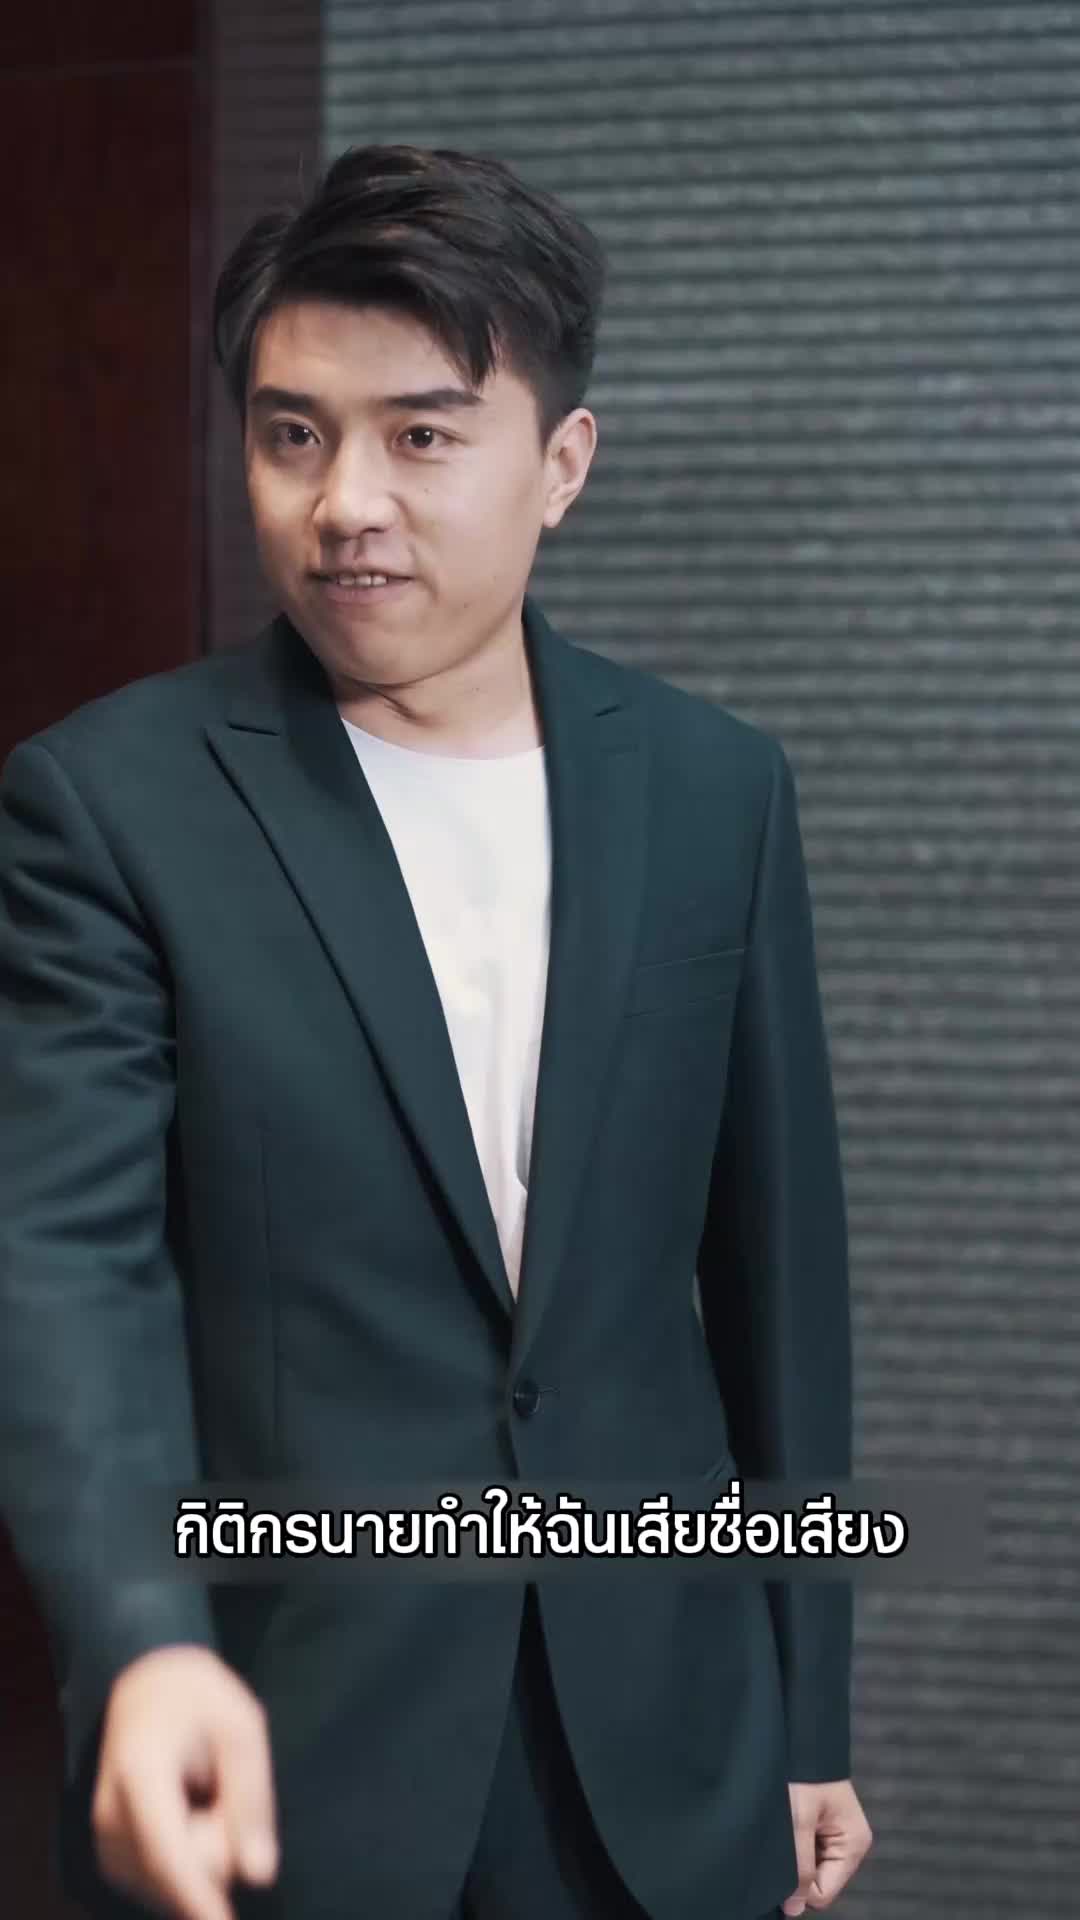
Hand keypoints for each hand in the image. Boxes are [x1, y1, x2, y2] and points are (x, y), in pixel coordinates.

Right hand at [92, 1644, 278, 1919]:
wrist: (146, 1684)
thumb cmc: (200, 1699)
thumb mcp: (242, 1728)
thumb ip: (252, 1799)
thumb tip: (260, 1875)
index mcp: (140, 1776)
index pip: (169, 1855)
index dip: (198, 1900)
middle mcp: (109, 1817)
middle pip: (181, 1874)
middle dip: (219, 1844)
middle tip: (221, 1786)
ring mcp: (104, 1842)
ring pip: (175, 1885)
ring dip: (204, 1852)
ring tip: (201, 1793)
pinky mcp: (111, 1858)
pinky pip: (165, 1883)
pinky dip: (187, 1857)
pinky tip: (186, 1813)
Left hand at [782, 1778, 872, 1913]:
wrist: (800, 1736)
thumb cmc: (803, 1773)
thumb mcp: (798, 1820)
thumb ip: (799, 1867)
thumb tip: (794, 1909)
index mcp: (853, 1844)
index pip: (823, 1893)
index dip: (799, 1886)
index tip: (783, 1859)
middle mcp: (849, 1844)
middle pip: (817, 1882)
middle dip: (797, 1868)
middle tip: (783, 1837)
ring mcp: (837, 1836)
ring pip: (810, 1868)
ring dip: (794, 1854)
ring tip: (785, 1825)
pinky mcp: (823, 1827)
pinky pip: (807, 1851)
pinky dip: (793, 1843)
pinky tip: (787, 1822)